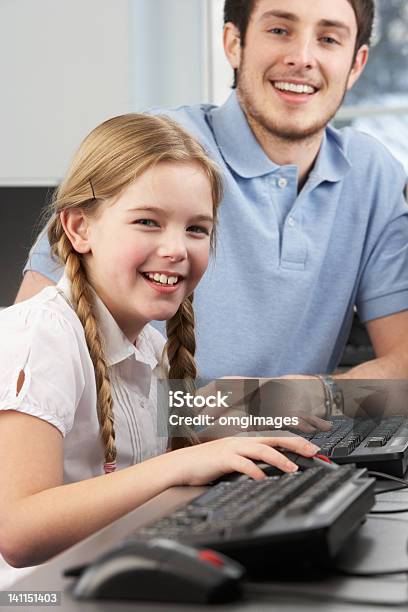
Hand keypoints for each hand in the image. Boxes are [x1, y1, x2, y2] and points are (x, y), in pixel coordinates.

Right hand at [167, 435, 319, 485]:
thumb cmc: (207, 465)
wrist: (182, 465)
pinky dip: (254, 471)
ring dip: (279, 458)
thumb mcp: (233, 462)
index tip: (313, 449)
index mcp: (246, 441)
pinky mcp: (222, 458)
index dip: (295, 442)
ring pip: (261, 449)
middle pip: (274, 439)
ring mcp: (232, 448)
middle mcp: (242, 441)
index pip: (275, 438)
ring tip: (293, 468)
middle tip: (314, 452)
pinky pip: (242, 463)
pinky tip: (263, 478)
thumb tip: (271, 473)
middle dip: (295, 444)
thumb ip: (251, 464)